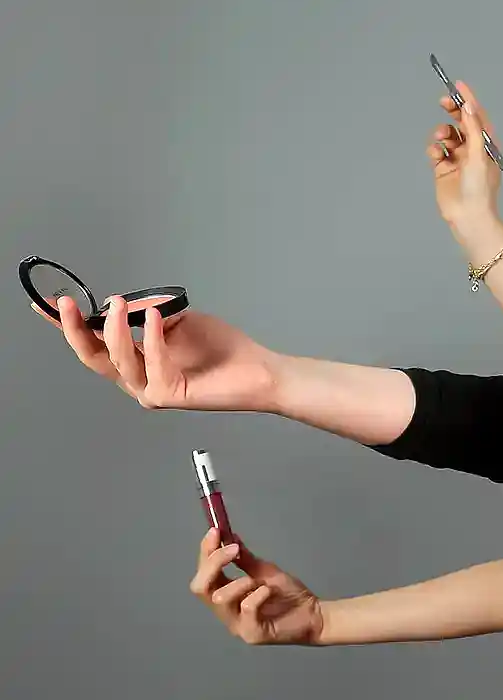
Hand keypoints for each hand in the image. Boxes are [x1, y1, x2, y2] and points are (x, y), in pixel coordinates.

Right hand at [55, 297, 281, 412]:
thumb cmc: (223, 349)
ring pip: (118, 360)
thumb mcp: (179, 319)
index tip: (46, 305)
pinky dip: (153, 337)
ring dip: (116, 329)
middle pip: (93, 356)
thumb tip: (123, 304)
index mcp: (136, 361)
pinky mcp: (168, 395)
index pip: (94, 343)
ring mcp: (150, 390)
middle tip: (66, 304)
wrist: (258, 370)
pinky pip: (153, 362)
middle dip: (74, 329)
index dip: (68, 325)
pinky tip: (157, 318)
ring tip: (120, 304)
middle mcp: (137, 379)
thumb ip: (150, 313)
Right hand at [189, 528, 324, 644]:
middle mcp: (225, 612)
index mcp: (225, 596)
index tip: (215, 531)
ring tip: (258, 582)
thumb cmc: (289, 595)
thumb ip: (245, 559)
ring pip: (220, 598)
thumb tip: (230, 537)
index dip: (206, 553)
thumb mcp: (265, 572)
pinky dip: (258, 594)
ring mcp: (237, 625)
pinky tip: (269, 592)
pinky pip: (246, 608)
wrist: (316, 614)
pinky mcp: (253, 634)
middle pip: (200, 588)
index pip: (203, 575)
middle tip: (233, 549)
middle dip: (213, 564)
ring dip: (239, 582)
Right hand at [427, 78, 502, 235]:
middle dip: (453, 111)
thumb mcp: (478, 155)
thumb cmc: (479, 189)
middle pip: (461, 123)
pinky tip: (437, 156)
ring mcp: (458, 159)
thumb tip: (469, 107)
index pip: (477, 117)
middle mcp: (473, 150)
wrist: (468, 217)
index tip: (458, 85)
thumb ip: (473, 130)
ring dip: (442, 133)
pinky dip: (434, 149)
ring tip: (441, 138)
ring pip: (447, 136)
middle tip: (444, 101)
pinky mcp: (444, 169)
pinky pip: (436, 151)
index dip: (469, 100)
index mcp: (487, 146)